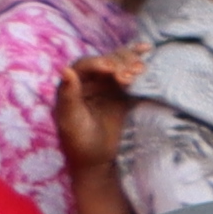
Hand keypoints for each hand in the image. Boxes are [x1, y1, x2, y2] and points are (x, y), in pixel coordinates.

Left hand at [53, 49, 139, 213]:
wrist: (99, 162)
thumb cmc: (79, 143)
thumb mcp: (71, 120)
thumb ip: (68, 95)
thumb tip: (64, 69)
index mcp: (73, 87)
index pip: (85, 66)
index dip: (98, 63)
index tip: (111, 71)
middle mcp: (90, 83)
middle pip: (106, 62)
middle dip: (118, 64)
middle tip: (128, 77)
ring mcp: (108, 87)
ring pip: (120, 65)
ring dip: (130, 63)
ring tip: (140, 70)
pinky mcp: (124, 94)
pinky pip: (132, 74)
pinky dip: (139, 63)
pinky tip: (148, 51)